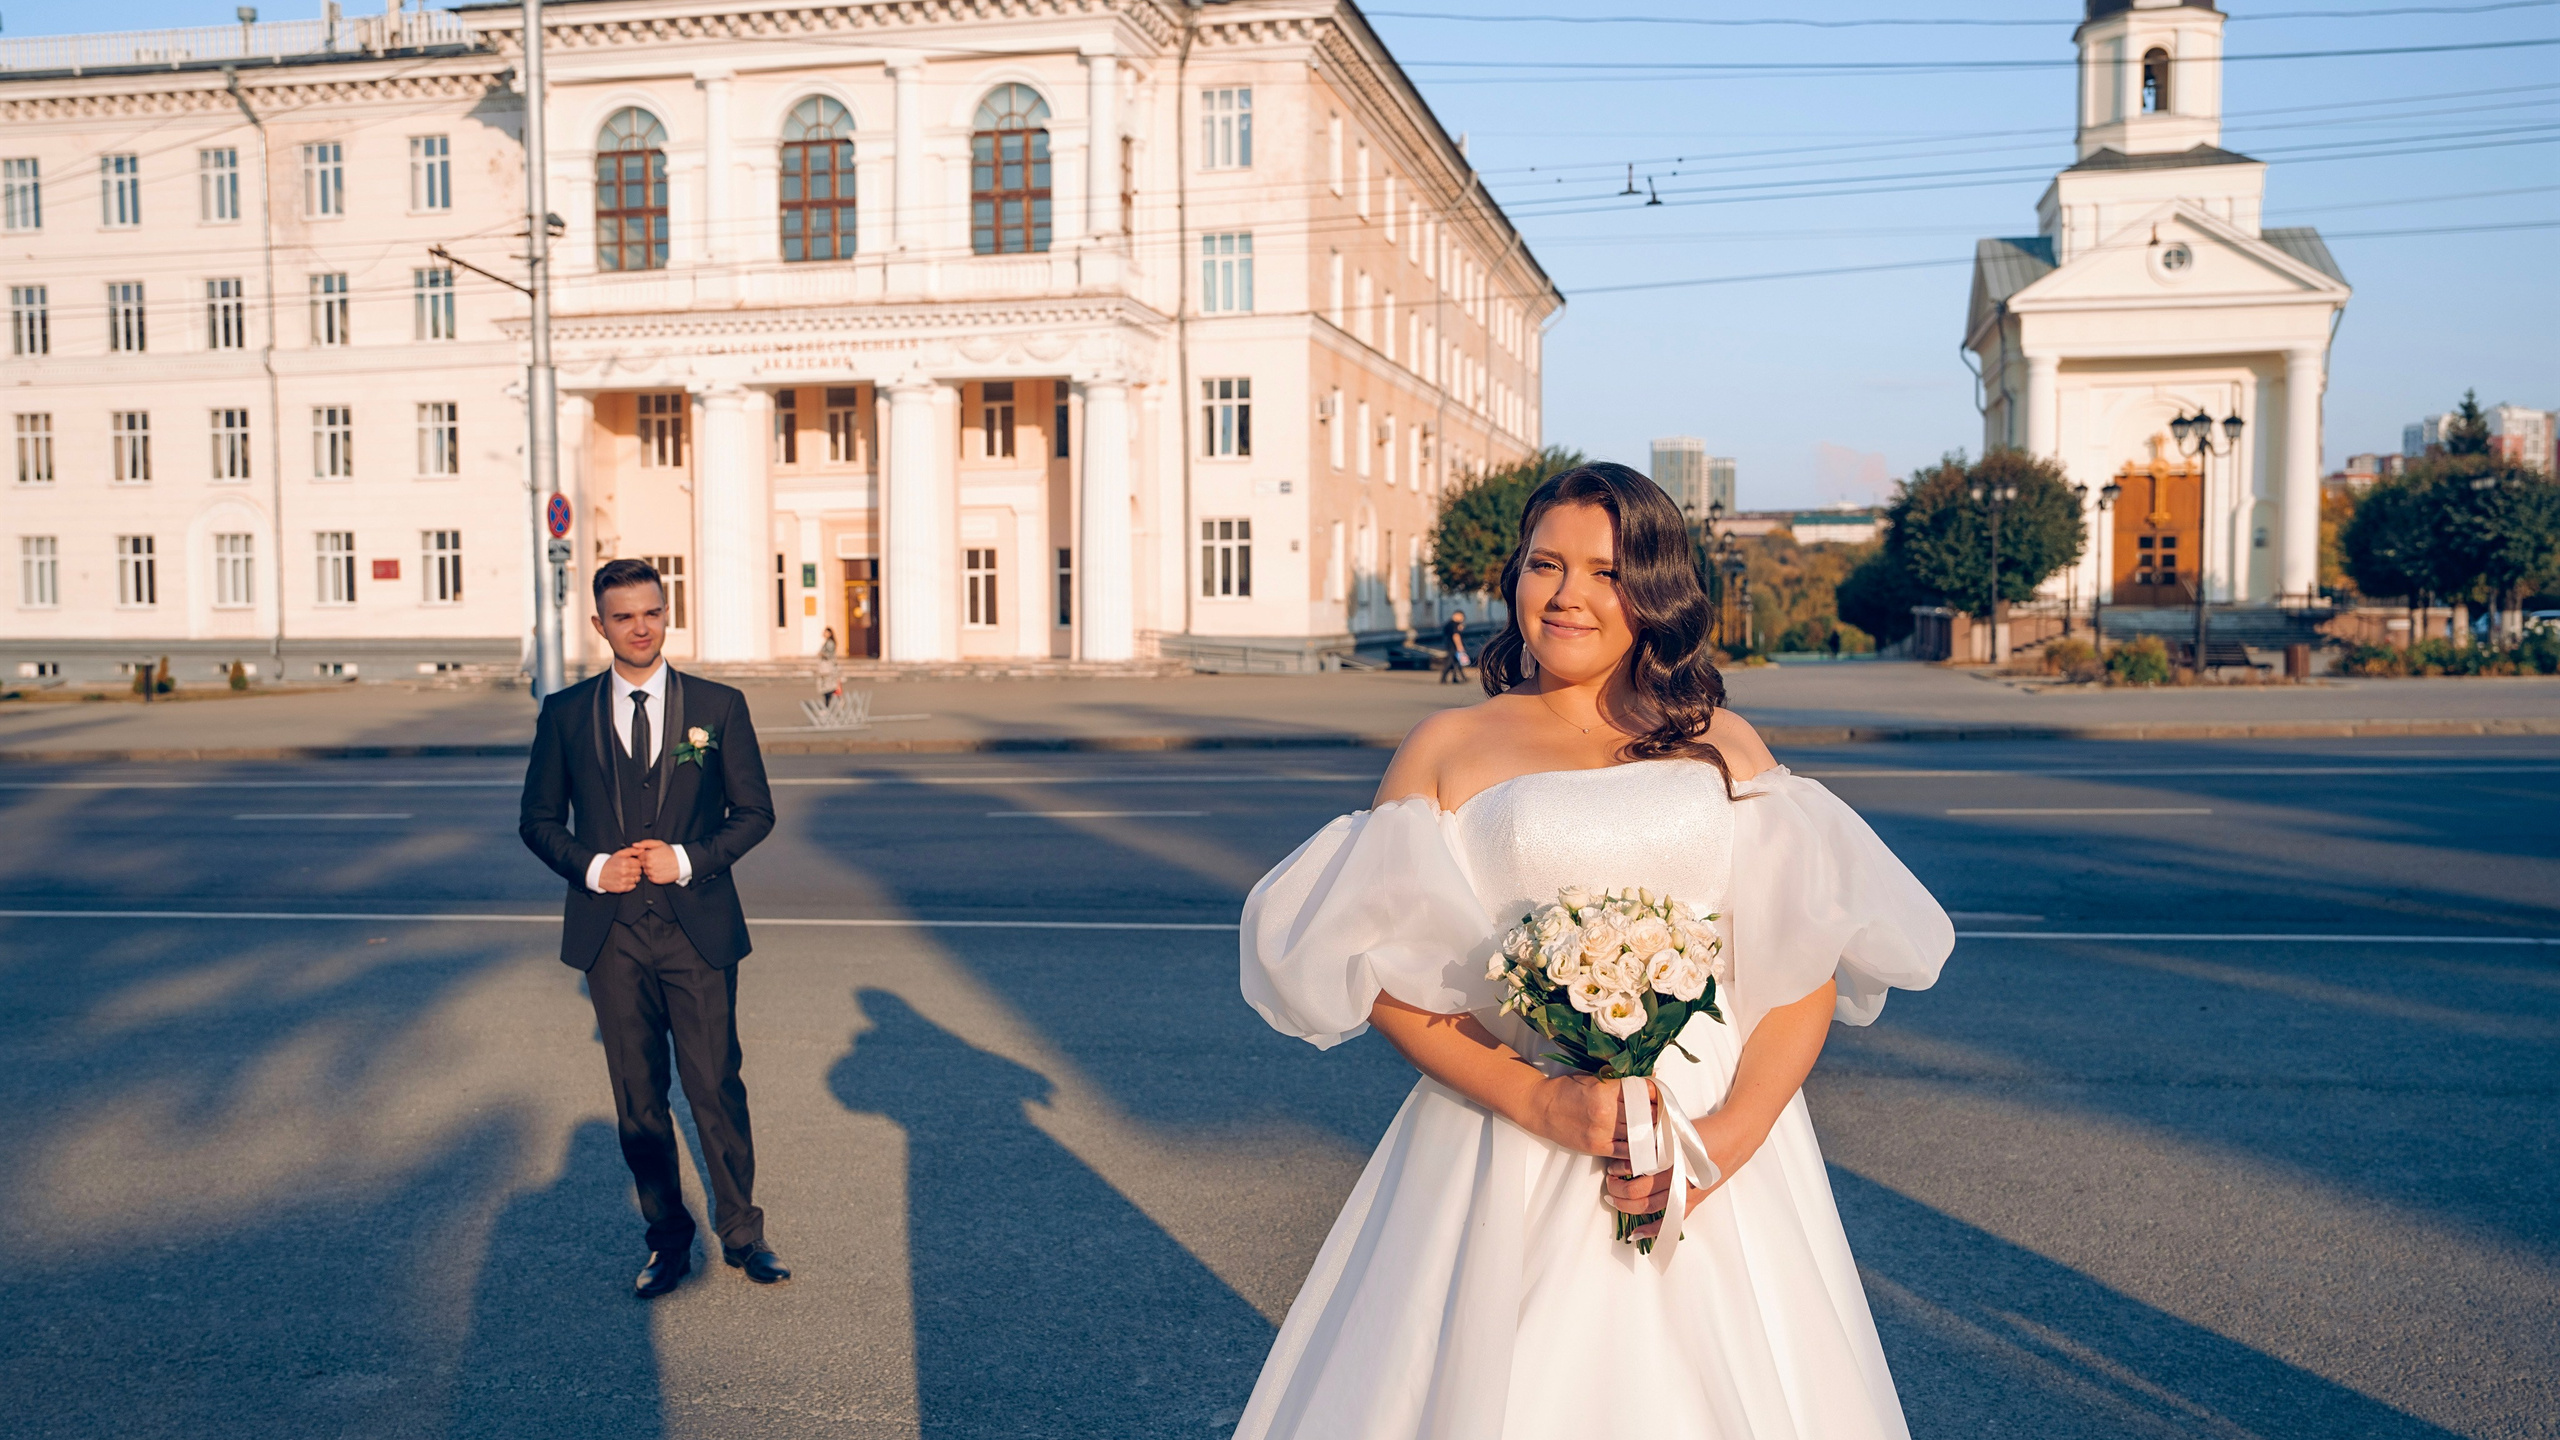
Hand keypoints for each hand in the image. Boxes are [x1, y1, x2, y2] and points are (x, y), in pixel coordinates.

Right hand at [598, 847, 644, 892]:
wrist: (598, 874)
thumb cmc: (610, 864)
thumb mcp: (619, 854)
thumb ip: (632, 850)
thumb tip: (643, 850)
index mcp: (624, 862)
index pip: (639, 863)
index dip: (636, 863)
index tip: (631, 864)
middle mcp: (624, 872)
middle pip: (639, 871)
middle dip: (635, 870)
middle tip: (628, 869)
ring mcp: (623, 881)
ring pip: (637, 879)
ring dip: (633, 877)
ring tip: (626, 875)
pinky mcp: (622, 888)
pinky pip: (633, 886)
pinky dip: (630, 884)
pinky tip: (624, 880)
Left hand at [635, 839, 682, 884]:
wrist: (682, 863)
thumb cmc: (671, 852)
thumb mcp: (659, 843)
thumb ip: (645, 843)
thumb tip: (634, 845)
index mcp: (648, 855)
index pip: (639, 856)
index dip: (645, 855)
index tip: (652, 855)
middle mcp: (649, 865)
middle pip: (642, 864)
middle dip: (647, 862)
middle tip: (657, 860)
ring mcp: (652, 873)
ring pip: (645, 871)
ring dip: (650, 869)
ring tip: (660, 865)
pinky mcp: (655, 880)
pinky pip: (650, 877)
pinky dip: (654, 874)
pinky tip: (661, 870)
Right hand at [1524, 1072, 1652, 1158]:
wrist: (1541, 1107)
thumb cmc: (1566, 1089)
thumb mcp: (1592, 1077)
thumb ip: (1618, 1080)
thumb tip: (1647, 1079)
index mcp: (1605, 1089)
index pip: (1641, 1092)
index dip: (1655, 1094)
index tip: (1660, 1095)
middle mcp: (1606, 1111)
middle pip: (1644, 1114)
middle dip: (1656, 1113)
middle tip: (1663, 1112)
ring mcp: (1602, 1131)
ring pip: (1638, 1133)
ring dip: (1650, 1131)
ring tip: (1657, 1128)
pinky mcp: (1597, 1146)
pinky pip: (1625, 1151)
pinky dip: (1638, 1149)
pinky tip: (1646, 1145)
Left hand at [1609, 1103, 1760, 1238]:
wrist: (1732, 1140)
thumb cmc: (1701, 1132)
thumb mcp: (1674, 1128)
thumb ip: (1652, 1136)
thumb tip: (1626, 1143)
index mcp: (1671, 1157)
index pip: (1637, 1169)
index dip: (1620, 1170)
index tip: (1612, 1168)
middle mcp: (1677, 1178)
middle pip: (1638, 1191)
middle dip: (1619, 1190)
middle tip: (1610, 1184)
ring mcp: (1685, 1193)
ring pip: (1649, 1207)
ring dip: (1628, 1206)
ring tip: (1615, 1200)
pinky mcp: (1693, 1202)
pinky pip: (1670, 1222)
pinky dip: (1652, 1230)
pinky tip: (1636, 1234)